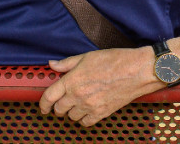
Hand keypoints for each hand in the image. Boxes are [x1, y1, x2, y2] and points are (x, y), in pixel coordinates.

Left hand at [39, 47, 159, 126]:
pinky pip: (85, 123)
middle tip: (63, 102)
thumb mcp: (87, 56)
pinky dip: (84, 119)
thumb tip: (52, 65)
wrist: (136, 70)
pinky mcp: (101, 113)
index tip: (43, 107)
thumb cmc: (114, 60)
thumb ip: (67, 63)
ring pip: (71, 117)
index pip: (49, 97)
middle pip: (59, 109)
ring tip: (78, 105)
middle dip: (58, 107)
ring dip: (72, 112)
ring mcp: (89, 106)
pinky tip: (88, 111)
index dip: (43, 104)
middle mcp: (78, 95)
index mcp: (72, 80)